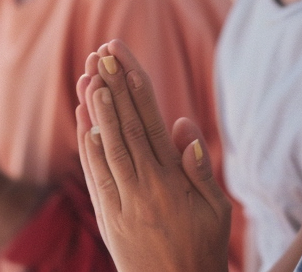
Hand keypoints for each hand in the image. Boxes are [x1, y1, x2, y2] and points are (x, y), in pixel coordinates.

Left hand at [75, 40, 230, 271]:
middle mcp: (145, 188)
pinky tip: (84, 122)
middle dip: (112, 87)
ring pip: (106, 148)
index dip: (136, 88)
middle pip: (126, 128)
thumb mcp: (217, 210)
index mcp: (173, 182)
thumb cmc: (204, 249)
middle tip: (101, 53)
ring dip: (96, 111)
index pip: (152, 123)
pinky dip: (88, 147)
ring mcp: (123, 203)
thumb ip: (201, 167)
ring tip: (87, 75)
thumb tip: (184, 123)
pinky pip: (96, 176)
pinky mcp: (107, 219)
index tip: (123, 59)